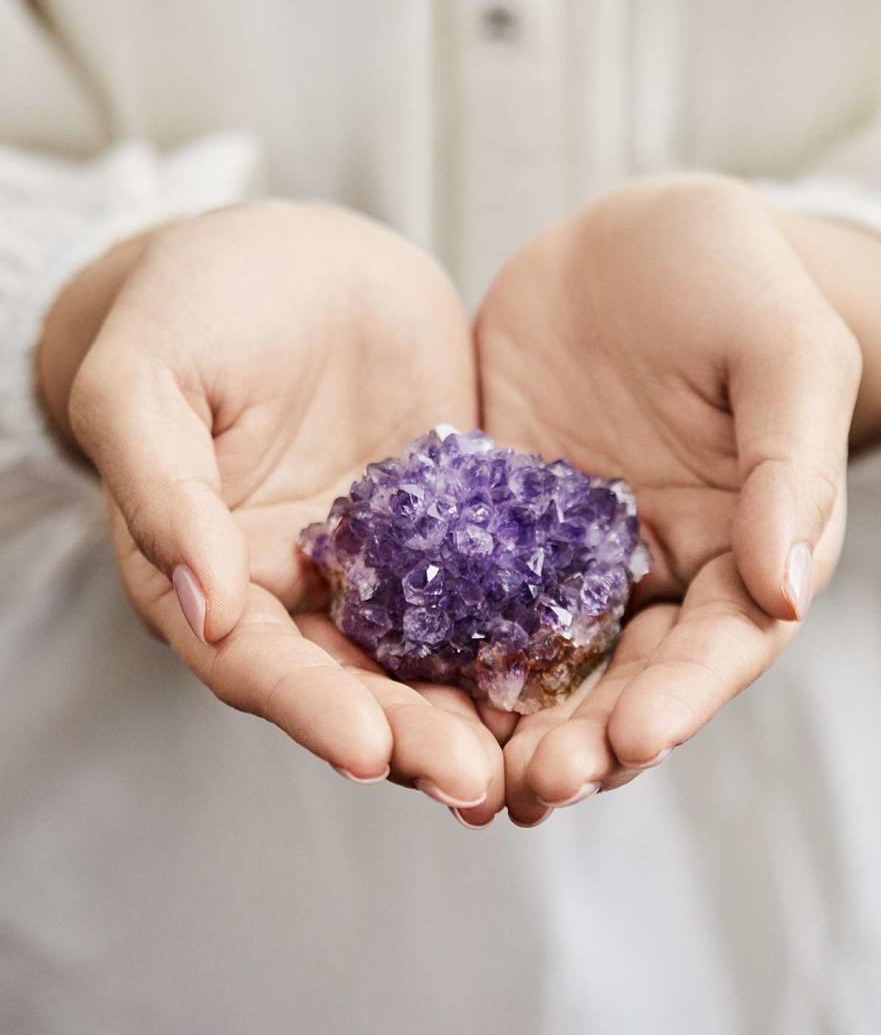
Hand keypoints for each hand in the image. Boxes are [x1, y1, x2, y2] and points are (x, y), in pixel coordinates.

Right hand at [38, 202, 503, 818]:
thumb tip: (204, 603)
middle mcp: (299, 589)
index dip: (309, 709)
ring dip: (478, 709)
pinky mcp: (453, 518)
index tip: (369, 749)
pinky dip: (529, 625)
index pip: (256, 665)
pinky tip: (581, 659)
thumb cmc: (191, 305)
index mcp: (212, 576)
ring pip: (430, 653)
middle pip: (353, 683)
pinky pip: (494, 579)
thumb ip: (162, 488)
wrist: (290, 252)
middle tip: (478, 782)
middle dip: (412, 736)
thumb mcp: (145, 383)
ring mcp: (384, 558)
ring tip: (541, 759)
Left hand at [477, 176, 880, 823]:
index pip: (718, 646)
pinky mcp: (496, 513)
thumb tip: (785, 594)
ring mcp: (569, 547)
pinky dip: (441, 636)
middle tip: (532, 787)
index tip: (633, 742)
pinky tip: (398, 673)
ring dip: (507, 718)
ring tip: (462, 772)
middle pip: (624, 676)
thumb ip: (792, 465)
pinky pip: (465, 582)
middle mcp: (655, 566)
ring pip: (540, 653)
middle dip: (586, 738)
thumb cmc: (739, 279)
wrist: (640, 230)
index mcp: (743, 547)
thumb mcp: (787, 352)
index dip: (681, 700)